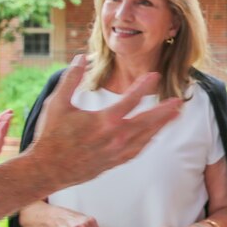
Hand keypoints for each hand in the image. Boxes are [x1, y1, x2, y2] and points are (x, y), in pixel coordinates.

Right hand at [32, 58, 181, 187]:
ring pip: (146, 137)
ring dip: (161, 125)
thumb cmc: (50, 135)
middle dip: (164, 110)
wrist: (47, 170)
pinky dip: (148, 140)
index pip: (131, 99)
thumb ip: (71, 78)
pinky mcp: (113, 162)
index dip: (144, 85)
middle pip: (148, 121)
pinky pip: (138, 150)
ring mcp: (116, 152)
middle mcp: (115, 137)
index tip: (154, 75)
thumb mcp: (56, 103)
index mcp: (104, 121)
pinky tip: (154, 135)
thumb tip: (80, 57)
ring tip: (174, 115)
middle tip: (179, 101)